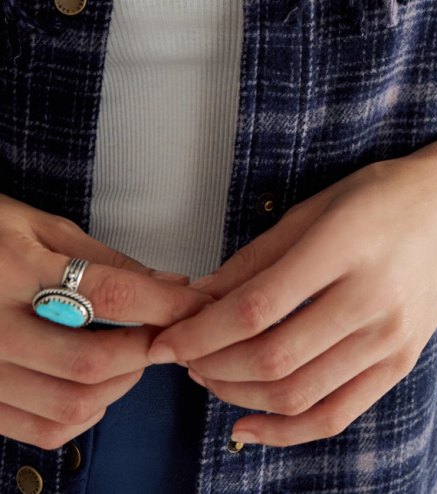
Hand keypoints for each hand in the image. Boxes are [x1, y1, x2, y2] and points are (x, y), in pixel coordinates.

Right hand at [0, 193, 213, 448]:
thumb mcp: (43, 228)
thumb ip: (107, 260)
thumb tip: (169, 286)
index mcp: (17, 271)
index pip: (106, 294)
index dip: (164, 305)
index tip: (198, 306)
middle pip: (92, 361)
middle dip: (147, 351)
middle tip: (169, 333)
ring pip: (71, 405)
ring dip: (121, 385)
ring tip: (134, 355)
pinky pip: (44, 429)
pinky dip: (86, 414)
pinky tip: (96, 384)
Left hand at [147, 106, 436, 447]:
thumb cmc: (386, 194)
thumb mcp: (317, 205)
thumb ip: (257, 256)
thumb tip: (198, 297)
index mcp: (345, 247)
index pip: (257, 308)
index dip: (202, 331)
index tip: (167, 338)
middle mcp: (372, 298)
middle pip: (273, 357)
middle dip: (211, 365)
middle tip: (182, 356)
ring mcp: (391, 337)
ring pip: (298, 393)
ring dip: (239, 395)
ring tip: (210, 377)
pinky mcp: (401, 362)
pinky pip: (336, 414)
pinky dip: (286, 431)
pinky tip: (248, 424)